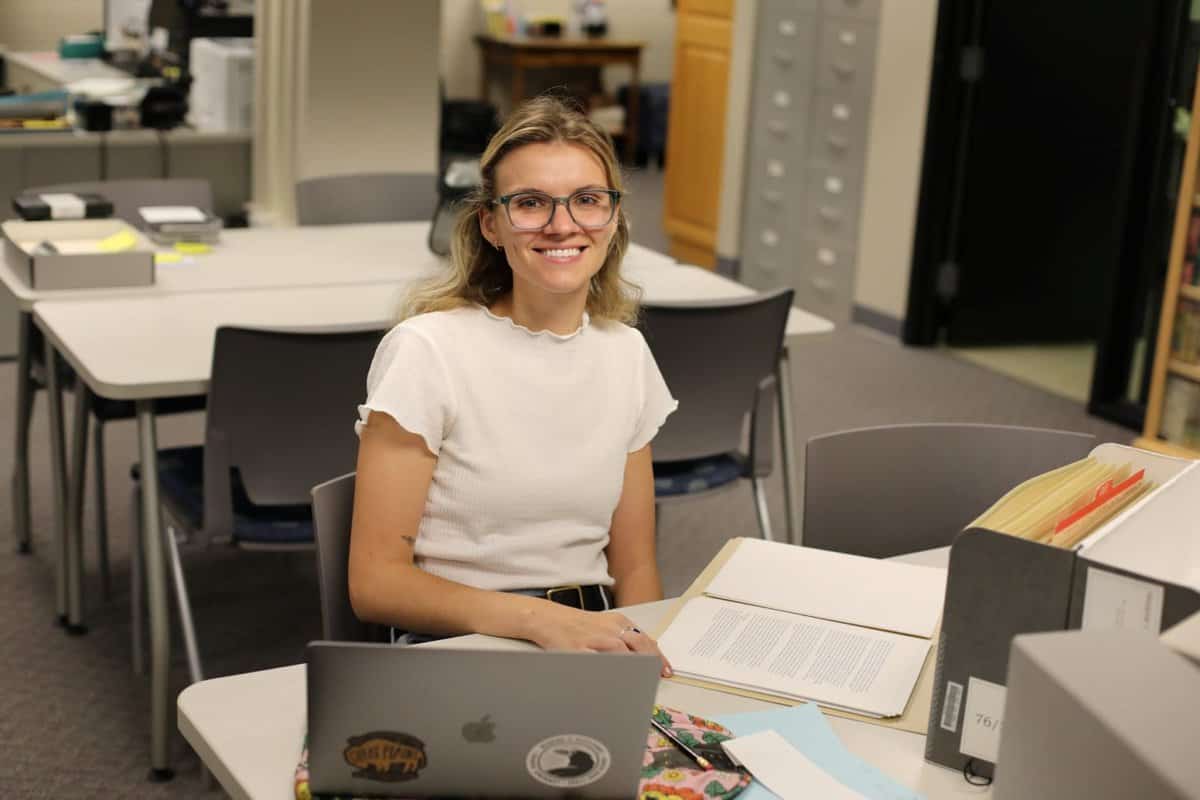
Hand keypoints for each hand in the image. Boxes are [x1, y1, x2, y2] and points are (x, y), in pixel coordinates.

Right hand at [527, 604, 673, 677]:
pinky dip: (608, 673)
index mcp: (619, 622)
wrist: (549, 618)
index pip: (645, 640)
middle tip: (656, 678)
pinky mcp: (578, 650)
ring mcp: (594, 640)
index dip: (658, 657)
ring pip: (621, 655)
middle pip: (638, 646)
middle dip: (650, 663)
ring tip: (642, 683)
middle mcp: (610, 629)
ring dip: (634, 669)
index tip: (665, 671)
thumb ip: (626, 637)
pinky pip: (597, 664)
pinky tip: (616, 683)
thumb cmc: (579, 625)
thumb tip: (648, 653)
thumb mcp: (606, 624)